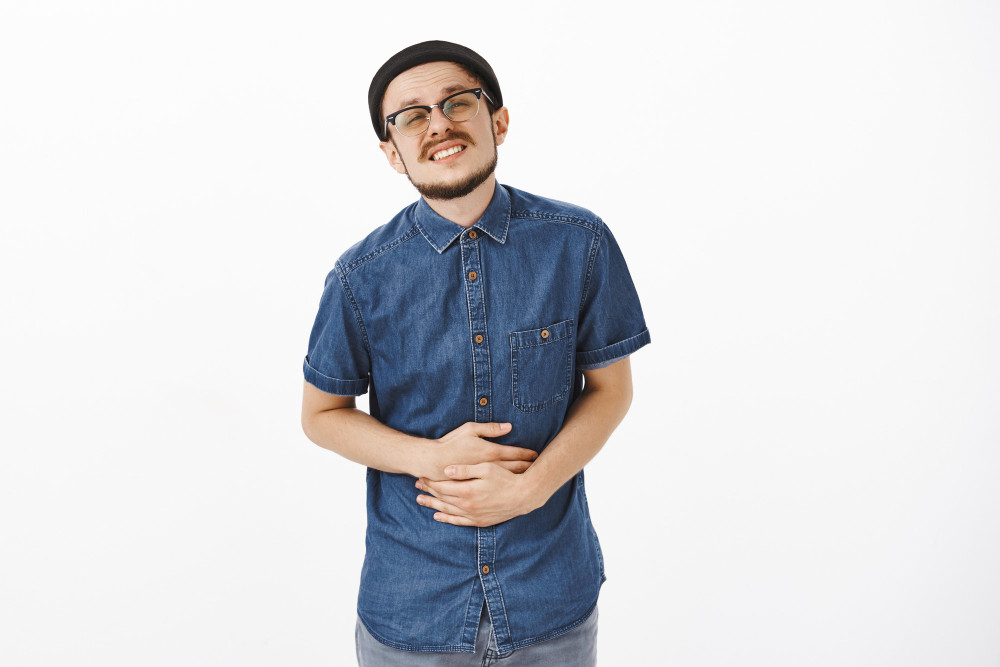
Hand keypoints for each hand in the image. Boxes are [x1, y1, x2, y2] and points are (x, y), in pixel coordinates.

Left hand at [415, 463, 541, 526]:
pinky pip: (458, 521)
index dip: (431, 481)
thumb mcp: (486, 468)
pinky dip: (446, 518)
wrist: (523, 496)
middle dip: (428, 492)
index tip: (422, 476)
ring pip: (447, 511)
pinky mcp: (479, 521)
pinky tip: (438, 516)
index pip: (443, 486)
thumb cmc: (506, 478)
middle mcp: (467, 506)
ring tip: (420, 501)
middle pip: (442, 498)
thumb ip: (465, 470)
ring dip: (433, 505)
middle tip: (417, 487)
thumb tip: (446, 470)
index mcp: (467, 491)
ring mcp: (473, 515)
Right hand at [420, 422, 536, 480]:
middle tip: (539, 467)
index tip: (536, 455)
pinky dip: (506, 487)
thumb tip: (509, 427)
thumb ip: (490, 428)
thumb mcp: (470, 429)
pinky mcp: (476, 487)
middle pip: (515, 468)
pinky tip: (512, 488)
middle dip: (528, 467)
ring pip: (508, 480)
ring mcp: (484, 479)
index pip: (515, 454)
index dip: (527, 454)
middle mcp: (490, 467)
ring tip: (531, 478)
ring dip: (520, 477)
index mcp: (490, 452)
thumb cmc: (451, 443)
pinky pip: (496, 488)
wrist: (432, 462)